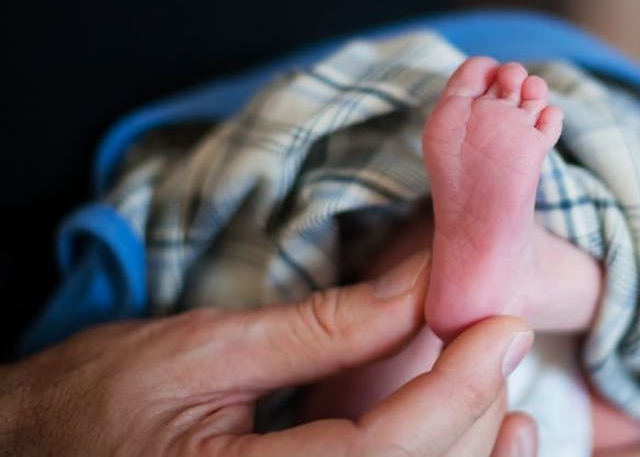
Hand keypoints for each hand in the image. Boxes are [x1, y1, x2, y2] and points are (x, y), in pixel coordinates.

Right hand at [0, 252, 534, 455]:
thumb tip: (417, 290)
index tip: (502, 324)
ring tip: (498, 382)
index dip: (459, 386)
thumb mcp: (205, 348)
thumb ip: (320, 328)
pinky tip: (484, 436)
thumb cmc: (98, 400)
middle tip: (494, 334)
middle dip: (474, 406)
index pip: (389, 451)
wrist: (39, 451)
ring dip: (477, 446)